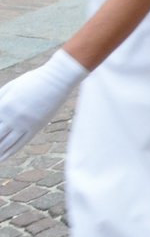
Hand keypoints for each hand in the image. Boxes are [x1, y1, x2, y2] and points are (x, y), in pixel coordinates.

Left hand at [0, 49, 86, 163]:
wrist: (57, 79)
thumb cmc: (34, 79)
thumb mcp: (12, 86)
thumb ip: (0, 98)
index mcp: (4, 105)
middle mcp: (12, 117)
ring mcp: (25, 123)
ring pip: (5, 143)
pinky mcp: (36, 127)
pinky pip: (20, 143)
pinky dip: (10, 152)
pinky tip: (3, 158)